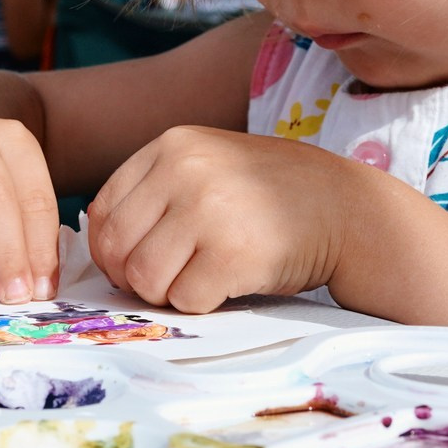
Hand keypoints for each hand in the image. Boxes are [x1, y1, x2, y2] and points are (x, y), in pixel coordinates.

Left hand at [84, 126, 349, 313]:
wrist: (348, 209)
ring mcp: (210, 211)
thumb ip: (156, 192)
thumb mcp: (210, 165)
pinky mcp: (233, 254)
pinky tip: (232, 281)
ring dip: (169, 292)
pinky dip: (203, 303)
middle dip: (135, 276)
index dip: (113, 248)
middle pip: (116, 248)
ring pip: (144, 279)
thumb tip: (99, 243)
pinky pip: (185, 300)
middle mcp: (186, 171)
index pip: (103, 210)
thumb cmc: (274, 197)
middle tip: (171, 277)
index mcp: (173, 145)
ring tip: (205, 275)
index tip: (140, 260)